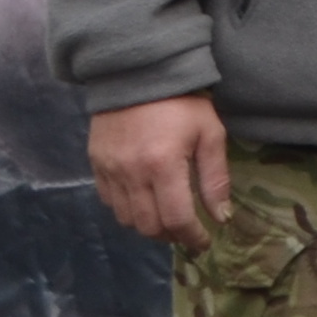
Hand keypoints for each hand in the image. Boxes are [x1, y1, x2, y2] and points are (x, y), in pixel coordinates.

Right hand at [90, 95, 235, 249]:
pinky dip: (127, 210)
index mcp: (163, 165)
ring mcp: (109, 169)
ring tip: (167, 219)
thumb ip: (215, 178)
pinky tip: (144, 201)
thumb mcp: (210, 134)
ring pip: (126, 218)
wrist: (138, 74)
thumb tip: (221, 217)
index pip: (176, 219)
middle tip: (187, 231)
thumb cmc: (182, 102)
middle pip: (148, 226)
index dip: (192, 237)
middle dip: (171, 236)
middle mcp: (131, 173)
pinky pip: (109, 201)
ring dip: (149, 226)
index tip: (203, 242)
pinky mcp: (96, 163)